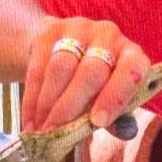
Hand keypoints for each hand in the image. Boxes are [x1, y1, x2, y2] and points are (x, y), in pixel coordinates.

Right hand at [21, 16, 151, 138]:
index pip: (131, 71)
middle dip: (70, 107)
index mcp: (131, 54)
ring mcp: (80, 28)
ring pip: (61, 67)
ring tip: (40, 129)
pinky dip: (33, 97)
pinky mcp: (51, 29)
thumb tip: (125, 133)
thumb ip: (118, 116)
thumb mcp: (111, 97)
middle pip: (91, 71)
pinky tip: (30, 119)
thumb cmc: (96, 83)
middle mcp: (109, 35)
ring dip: (48, 103)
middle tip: (54, 132)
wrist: (66, 49)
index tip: (97, 123)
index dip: (116, 96)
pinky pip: (39, 66)